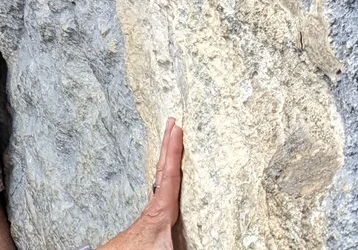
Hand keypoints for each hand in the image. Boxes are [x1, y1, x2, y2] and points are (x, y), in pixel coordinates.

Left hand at [99, 117, 183, 249]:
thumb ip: (182, 244)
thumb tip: (204, 241)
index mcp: (161, 209)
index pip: (170, 174)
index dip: (174, 151)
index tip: (177, 129)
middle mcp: (156, 203)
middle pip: (162, 167)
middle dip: (168, 143)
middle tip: (172, 120)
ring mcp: (154, 207)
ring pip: (160, 175)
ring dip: (166, 155)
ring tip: (170, 136)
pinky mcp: (153, 216)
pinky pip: (161, 186)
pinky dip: (165, 172)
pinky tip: (166, 169)